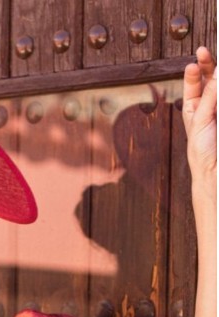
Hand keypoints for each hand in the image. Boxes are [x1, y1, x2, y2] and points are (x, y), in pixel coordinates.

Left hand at [182, 46, 216, 181]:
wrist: (215, 171)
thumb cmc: (201, 150)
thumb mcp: (201, 120)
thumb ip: (210, 96)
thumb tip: (217, 73)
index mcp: (194, 107)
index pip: (194, 83)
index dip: (195, 71)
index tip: (196, 60)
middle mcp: (208, 104)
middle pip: (211, 78)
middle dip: (209, 64)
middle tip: (205, 52)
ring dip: (218, 75)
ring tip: (217, 66)